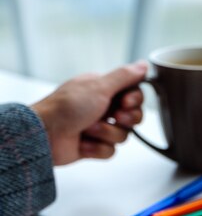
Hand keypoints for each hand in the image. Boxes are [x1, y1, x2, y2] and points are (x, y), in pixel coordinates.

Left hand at [31, 62, 146, 165]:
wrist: (44, 135)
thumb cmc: (67, 107)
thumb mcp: (99, 86)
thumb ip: (124, 76)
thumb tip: (144, 64)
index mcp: (102, 89)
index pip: (133, 94)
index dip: (135, 100)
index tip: (126, 102)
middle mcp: (101, 107)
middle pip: (133, 116)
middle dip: (125, 119)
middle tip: (114, 117)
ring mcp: (97, 127)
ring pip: (123, 135)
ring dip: (107, 134)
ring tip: (89, 130)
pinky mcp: (93, 146)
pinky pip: (110, 151)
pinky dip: (98, 148)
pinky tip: (84, 143)